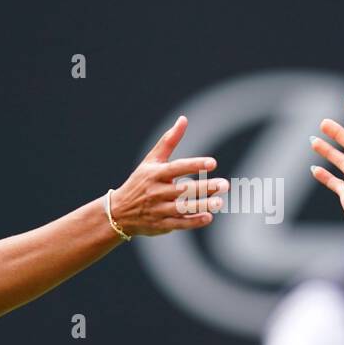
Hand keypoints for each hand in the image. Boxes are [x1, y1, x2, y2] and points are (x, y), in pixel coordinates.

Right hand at [109, 116, 226, 236]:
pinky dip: (193, 221)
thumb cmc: (140, 182)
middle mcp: (157, 191)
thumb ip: (168, 141)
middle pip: (183, 189)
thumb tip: (183, 119)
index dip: (195, 165)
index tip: (213, 163)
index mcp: (156, 174)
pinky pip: (178, 223)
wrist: (118, 212)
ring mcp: (159, 209)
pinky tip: (208, 217)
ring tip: (220, 202)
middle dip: (205, 187)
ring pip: (182, 207)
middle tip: (225, 184)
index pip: (177, 168)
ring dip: (202, 205)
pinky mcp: (160, 224)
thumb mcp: (151, 160)